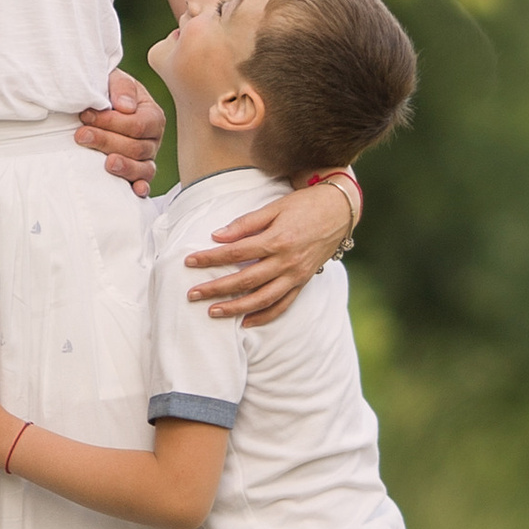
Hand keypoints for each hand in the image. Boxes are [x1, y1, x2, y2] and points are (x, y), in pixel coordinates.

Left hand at [74, 68, 166, 193]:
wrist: (97, 105)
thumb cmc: (107, 92)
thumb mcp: (114, 80)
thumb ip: (121, 87)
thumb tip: (125, 107)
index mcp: (152, 116)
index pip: (138, 124)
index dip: (112, 122)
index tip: (85, 115)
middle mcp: (153, 140)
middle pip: (137, 148)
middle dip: (107, 141)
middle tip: (81, 135)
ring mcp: (146, 160)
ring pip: (143, 168)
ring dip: (125, 167)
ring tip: (107, 163)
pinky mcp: (136, 174)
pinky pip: (143, 184)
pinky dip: (140, 188)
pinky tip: (135, 191)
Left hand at [187, 170, 358, 323]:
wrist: (339, 210)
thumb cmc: (304, 205)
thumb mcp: (274, 207)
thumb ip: (245, 223)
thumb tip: (217, 236)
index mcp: (277, 240)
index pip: (235, 253)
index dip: (210, 258)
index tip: (189, 262)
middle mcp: (286, 262)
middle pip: (245, 280)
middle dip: (216, 289)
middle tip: (192, 294)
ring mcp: (296, 275)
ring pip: (262, 299)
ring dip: (236, 309)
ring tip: (212, 313)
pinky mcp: (302, 282)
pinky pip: (282, 305)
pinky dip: (264, 316)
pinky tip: (246, 322)